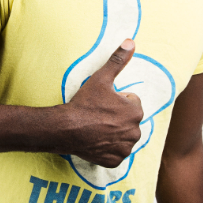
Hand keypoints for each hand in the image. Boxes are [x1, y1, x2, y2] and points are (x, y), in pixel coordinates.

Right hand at [62, 39, 143, 167]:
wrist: (66, 128)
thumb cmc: (84, 102)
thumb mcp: (101, 78)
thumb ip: (118, 60)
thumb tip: (131, 41)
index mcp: (136, 111)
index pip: (131, 102)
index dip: (116, 101)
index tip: (102, 103)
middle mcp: (136, 132)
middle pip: (128, 120)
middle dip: (117, 117)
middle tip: (98, 115)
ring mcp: (125, 148)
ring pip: (123, 136)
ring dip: (113, 132)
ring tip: (96, 127)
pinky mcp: (115, 161)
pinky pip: (115, 153)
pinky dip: (108, 148)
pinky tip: (96, 140)